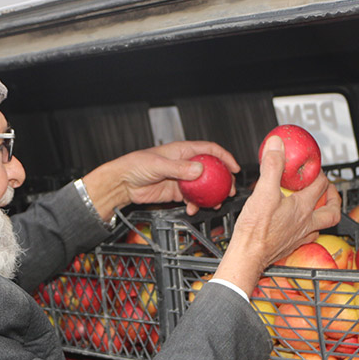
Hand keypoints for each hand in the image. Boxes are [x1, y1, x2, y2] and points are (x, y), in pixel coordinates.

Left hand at [80, 141, 239, 218]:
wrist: (124, 183)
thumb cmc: (137, 165)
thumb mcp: (159, 165)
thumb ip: (180, 168)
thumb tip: (199, 170)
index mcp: (184, 151)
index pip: (210, 150)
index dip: (224, 157)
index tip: (234, 168)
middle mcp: (185, 164)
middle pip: (211, 170)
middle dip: (222, 180)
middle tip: (229, 190)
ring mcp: (182, 179)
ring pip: (203, 187)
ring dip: (211, 195)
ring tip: (216, 203)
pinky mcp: (176, 192)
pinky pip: (191, 198)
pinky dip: (195, 204)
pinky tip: (194, 209)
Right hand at [212, 136, 341, 294]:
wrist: (248, 256)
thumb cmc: (256, 230)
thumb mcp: (263, 191)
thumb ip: (272, 166)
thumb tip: (277, 145)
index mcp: (302, 208)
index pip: (320, 185)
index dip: (319, 173)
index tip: (313, 168)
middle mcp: (306, 223)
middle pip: (332, 211)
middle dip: (333, 198)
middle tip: (329, 190)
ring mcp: (300, 237)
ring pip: (322, 226)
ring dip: (323, 215)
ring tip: (318, 207)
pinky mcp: (291, 246)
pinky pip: (308, 237)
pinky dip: (309, 229)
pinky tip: (301, 227)